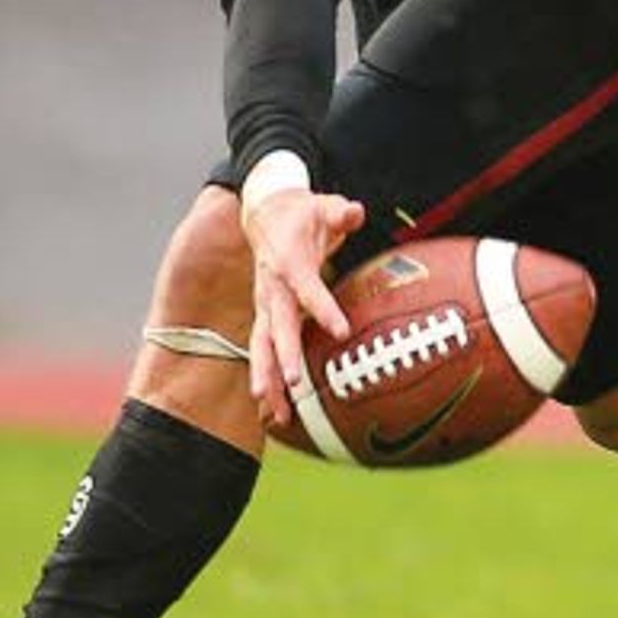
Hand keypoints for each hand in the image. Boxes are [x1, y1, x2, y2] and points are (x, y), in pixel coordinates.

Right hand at [237, 178, 367, 445]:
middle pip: (277, 326)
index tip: (342, 331)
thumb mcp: (324, 205)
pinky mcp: (266, 316)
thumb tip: (355, 212)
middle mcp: (272, 288)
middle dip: (284, 356)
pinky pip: (263, 351)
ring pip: (262, 347)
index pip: (307, 289)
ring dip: (269, 379)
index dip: (323, 308)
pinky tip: (276, 411)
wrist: (265, 215)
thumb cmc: (302, 214)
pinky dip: (269, 380)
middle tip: (297, 384)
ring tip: (277, 412)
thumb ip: (341, 212)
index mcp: (289, 262)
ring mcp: (265, 305)